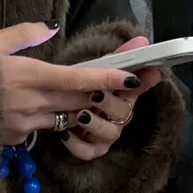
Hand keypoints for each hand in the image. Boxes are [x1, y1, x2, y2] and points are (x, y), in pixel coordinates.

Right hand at [0, 22, 145, 145]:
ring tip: (90, 102)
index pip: (79, 78)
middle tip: (125, 91)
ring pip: (64, 119)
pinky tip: (44, 112)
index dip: (108, 78)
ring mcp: (24, 125)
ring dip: (79, 111)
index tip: (133, 77)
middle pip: (80, 102)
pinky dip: (50, 121)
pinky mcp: (14, 139)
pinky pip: (41, 130)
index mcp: (30, 75)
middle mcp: (32, 103)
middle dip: (104, 98)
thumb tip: (48, 27)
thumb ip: (23, 34)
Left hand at [57, 37, 161, 161]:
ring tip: (81, 115)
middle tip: (95, 95)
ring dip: (96, 124)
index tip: (133, 78)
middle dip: (111, 103)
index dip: (140, 83)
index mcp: (122, 94)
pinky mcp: (91, 150)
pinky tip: (65, 134)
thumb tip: (142, 40)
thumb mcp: (92, 70)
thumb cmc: (77, 89)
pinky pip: (89, 152)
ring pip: (110, 134)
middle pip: (124, 113)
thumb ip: (116, 57)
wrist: (51, 108)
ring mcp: (106, 135)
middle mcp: (118, 116)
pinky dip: (77, 144)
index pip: (137, 87)